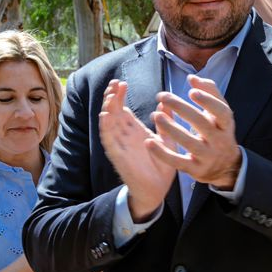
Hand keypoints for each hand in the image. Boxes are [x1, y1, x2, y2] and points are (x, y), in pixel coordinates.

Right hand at [98, 80, 174, 221]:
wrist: (158, 189)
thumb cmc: (161, 165)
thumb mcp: (167, 139)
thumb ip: (166, 122)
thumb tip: (165, 102)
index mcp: (135, 130)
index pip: (122, 109)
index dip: (119, 95)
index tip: (121, 82)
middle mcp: (125, 136)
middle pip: (113, 113)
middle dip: (112, 98)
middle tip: (115, 84)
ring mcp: (120, 145)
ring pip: (109, 124)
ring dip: (107, 110)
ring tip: (110, 96)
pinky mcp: (118, 156)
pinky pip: (109, 141)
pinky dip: (106, 129)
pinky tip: (105, 117)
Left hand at [149, 75, 243, 190]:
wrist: (226, 167)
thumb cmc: (218, 132)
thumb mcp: (221, 114)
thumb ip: (210, 93)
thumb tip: (192, 77)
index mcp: (226, 125)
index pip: (221, 112)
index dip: (208, 101)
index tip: (192, 91)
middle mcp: (219, 141)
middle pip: (202, 124)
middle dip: (182, 109)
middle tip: (163, 96)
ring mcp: (207, 157)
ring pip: (189, 143)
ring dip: (171, 128)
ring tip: (155, 115)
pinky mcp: (195, 170)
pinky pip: (177, 162)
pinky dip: (162, 153)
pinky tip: (150, 142)